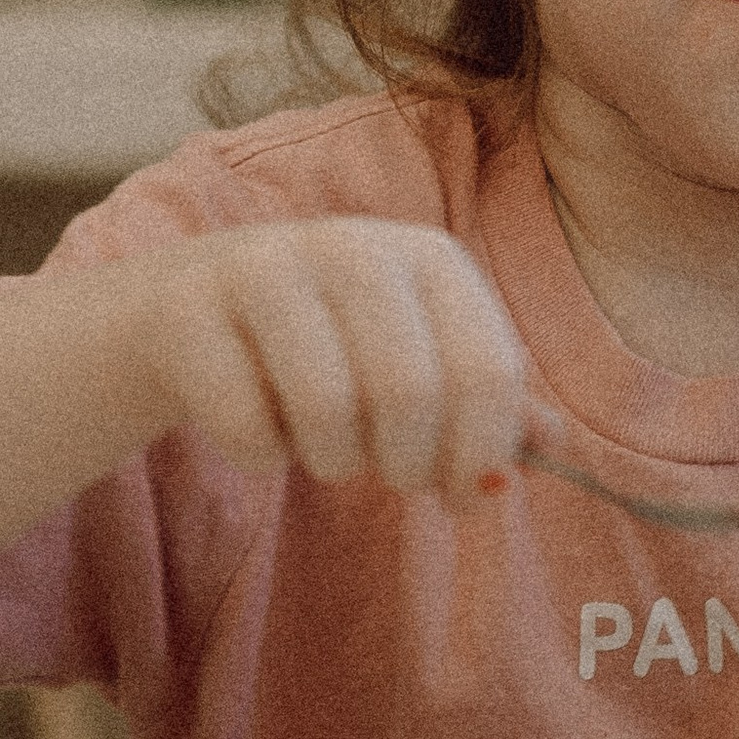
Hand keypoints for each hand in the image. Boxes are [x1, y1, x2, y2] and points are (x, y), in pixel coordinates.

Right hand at [135, 215, 528, 505]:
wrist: (177, 312)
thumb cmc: (323, 344)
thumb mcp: (414, 355)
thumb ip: (489, 402)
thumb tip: (562, 449)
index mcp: (428, 255)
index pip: (488, 370)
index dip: (483, 455)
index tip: (465, 494)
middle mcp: (352, 244)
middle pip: (411, 393)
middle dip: (406, 464)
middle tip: (387, 473)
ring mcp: (264, 268)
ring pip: (328, 412)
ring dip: (331, 461)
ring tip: (320, 441)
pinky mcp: (187, 311)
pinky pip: (246, 430)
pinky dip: (258, 454)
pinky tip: (252, 419)